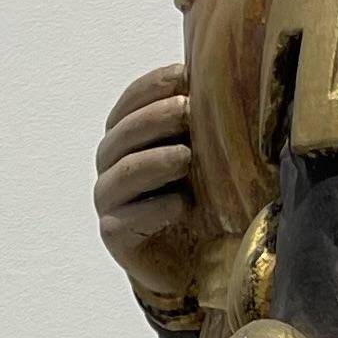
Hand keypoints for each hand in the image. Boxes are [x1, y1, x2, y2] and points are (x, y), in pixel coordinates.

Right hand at [93, 61, 200, 301]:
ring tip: (184, 157)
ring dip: (154, 162)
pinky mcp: (115, 235)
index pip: (131, 101)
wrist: (191, 263)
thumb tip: (228, 80)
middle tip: (186, 110)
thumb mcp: (204, 156)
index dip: (153, 85)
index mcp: (127, 136)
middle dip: (154, 119)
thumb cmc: (198, 200)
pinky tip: (182, 205)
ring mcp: (109, 201)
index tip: (184, 74)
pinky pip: (128, 219)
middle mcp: (111, 164)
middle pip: (122, 134)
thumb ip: (202, 124)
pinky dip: (156, 210)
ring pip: (123, 174)